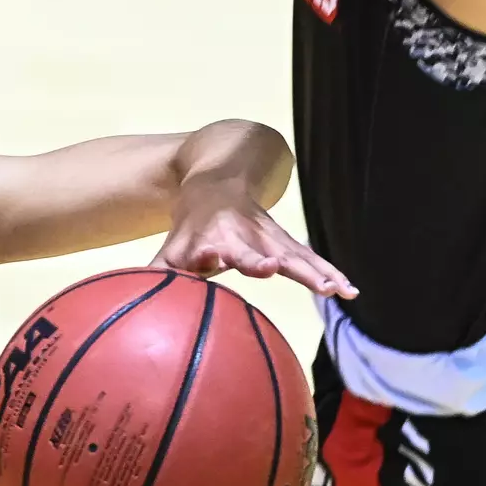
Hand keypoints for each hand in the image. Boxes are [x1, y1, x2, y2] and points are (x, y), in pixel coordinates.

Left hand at [152, 172, 357, 297]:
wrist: (219, 177)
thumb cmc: (191, 226)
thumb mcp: (172, 248)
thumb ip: (159, 277)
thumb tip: (135, 308)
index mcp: (210, 237)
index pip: (207, 249)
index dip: (207, 255)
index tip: (209, 260)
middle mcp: (241, 233)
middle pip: (253, 249)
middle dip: (261, 259)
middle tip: (272, 269)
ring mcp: (268, 236)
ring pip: (291, 254)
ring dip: (311, 271)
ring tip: (332, 289)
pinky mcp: (286, 241)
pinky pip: (310, 259)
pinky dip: (329, 272)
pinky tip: (350, 290)